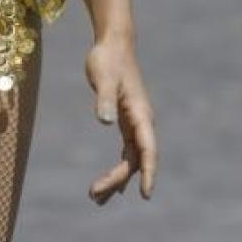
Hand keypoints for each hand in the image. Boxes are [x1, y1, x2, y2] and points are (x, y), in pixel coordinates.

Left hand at [84, 31, 157, 203]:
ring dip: (117, 179)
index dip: (148, 172)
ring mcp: (135, 122)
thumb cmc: (108, 60)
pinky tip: (114, 184)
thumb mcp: (103, 78)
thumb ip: (104, 99)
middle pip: (135, 160)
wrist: (113, 43)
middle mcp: (142, 122)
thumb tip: (106, 121)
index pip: (148, 150)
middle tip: (94, 196)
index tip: (145, 194)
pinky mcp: (126, 119)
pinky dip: (120, 168)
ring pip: (130, 159)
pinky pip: (127, 151)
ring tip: (96, 198)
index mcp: (141, 114)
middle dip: (118, 180)